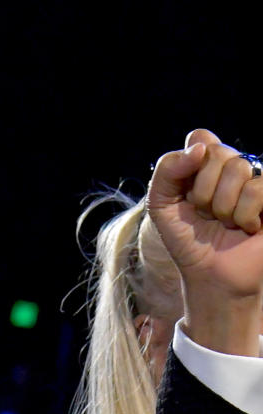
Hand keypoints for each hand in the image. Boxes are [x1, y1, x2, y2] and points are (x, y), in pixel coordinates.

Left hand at [147, 130, 262, 355]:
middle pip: (218, 153)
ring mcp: (255, 179)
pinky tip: (245, 227)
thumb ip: (167, 171)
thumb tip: (199, 147)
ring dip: (224, 207)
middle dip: (204, 192)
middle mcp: (232, 165)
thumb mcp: (161, 206)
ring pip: (239, 169)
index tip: (186, 194)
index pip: (200, 137)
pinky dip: (245, 215)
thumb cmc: (187, 241)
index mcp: (205, 163)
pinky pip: (258, 188)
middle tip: (206, 214)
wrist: (211, 275)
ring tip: (226, 223)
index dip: (190, 165)